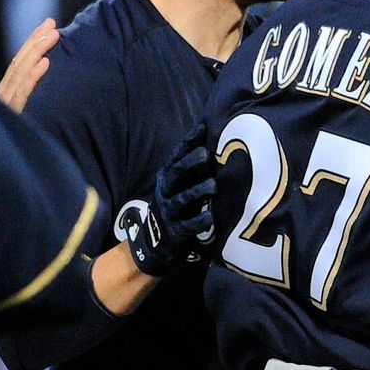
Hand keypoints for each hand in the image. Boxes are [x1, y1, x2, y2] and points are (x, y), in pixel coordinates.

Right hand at [0, 18, 58, 111]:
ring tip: (53, 35)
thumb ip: (32, 95)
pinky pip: (23, 91)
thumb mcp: (27, 111)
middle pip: (20, 61)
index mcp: (8, 91)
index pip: (20, 62)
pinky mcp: (12, 113)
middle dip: (36, 40)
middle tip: (51, 23)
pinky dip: (33, 75)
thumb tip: (51, 73)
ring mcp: (7, 102)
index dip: (33, 43)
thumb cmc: (20, 137)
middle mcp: (5, 92)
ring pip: (21, 71)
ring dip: (38, 50)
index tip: (48, 26)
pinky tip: (45, 62)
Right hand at [126, 124, 215, 275]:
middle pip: (176, 173)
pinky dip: (201, 221)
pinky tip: (210, 218)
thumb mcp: (181, 184)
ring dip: (198, 191)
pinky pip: (189, 225)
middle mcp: (166, 191)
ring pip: (182, 198)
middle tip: (205, 154)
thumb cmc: (177, 203)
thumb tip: (211, 137)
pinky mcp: (177, 231)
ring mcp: (170, 211)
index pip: (177, 155)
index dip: (189, 142)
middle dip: (190, 162)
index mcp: (168, 177)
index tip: (202, 128)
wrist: (156, 241)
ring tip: (213, 186)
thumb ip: (193, 166)